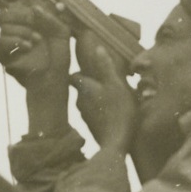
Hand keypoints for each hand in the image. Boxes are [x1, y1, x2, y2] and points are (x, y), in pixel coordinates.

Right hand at [0, 4, 70, 89]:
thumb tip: (35, 8)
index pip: (12, 2)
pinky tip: (29, 46)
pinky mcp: (4, 56)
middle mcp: (15, 29)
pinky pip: (2, 42)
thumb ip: (51, 18)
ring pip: (3, 25)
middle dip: (19, 13)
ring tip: (37, 39)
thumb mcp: (62, 33)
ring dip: (22, 30)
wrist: (54, 80)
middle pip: (3, 12)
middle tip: (33, 19)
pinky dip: (16, 41)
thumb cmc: (58, 56)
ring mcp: (8, 42)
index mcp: (27, 20)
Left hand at [69, 31, 136, 152]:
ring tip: (111, 96)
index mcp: (84, 88)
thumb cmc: (117, 111)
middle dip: (91, 85)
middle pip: (82, 89)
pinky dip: (100, 110)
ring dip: (97, 98)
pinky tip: (112, 111)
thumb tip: (98, 48)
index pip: (73, 76)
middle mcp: (79, 101)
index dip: (79, 72)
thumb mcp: (116, 84)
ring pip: (88, 102)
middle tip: (105, 81)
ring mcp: (85, 116)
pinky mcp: (92, 127)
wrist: (116, 143)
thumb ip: (106, 67)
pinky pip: (94, 114)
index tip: (87, 68)